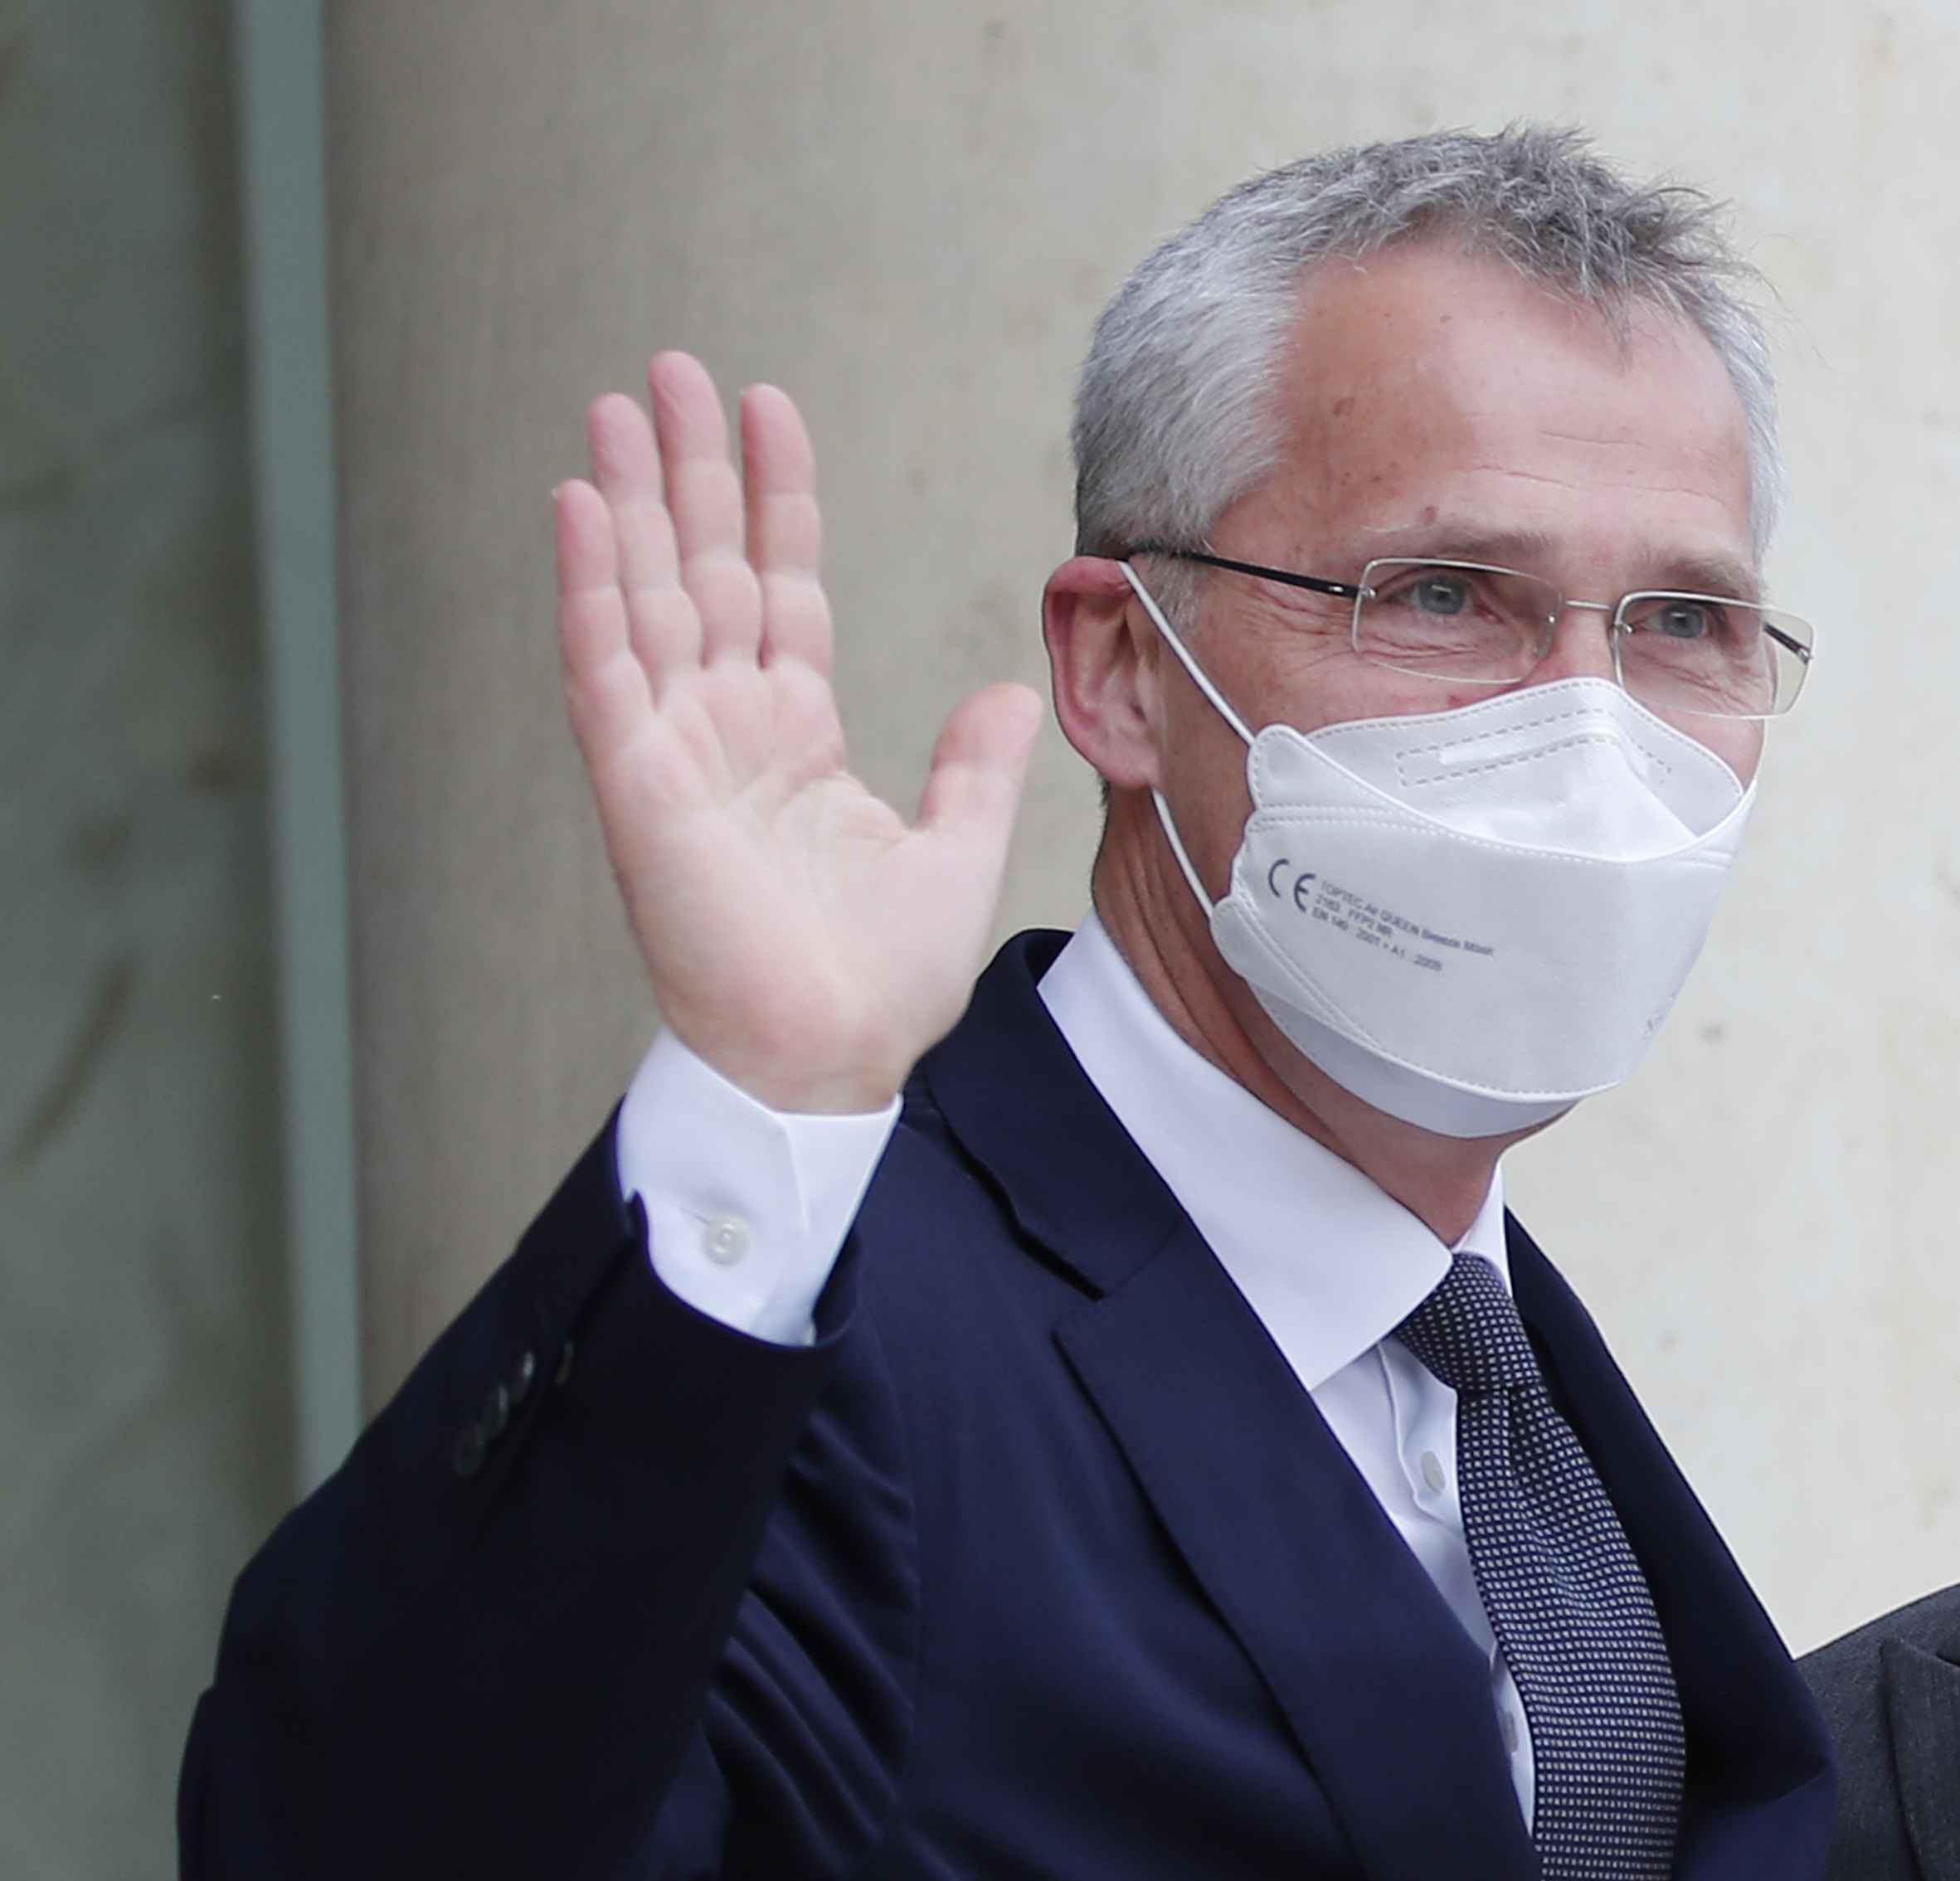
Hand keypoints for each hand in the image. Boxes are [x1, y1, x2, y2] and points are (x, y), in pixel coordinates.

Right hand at [556, 352, 1041, 1115]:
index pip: (783, 584)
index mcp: (798, 734)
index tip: (770, 409)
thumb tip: (1010, 690)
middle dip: (689, 467)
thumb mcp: (955, 854)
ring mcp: (676, 748)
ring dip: (628, 497)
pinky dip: (589, 584)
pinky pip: (605, 665)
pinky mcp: (637, 783)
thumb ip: (972, 766)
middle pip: (704, 566)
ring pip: (646, 593)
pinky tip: (578, 503)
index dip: (776, 498)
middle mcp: (729, 725)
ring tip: (618, 403)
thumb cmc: (878, 983)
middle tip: (672, 369)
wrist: (830, 1062)